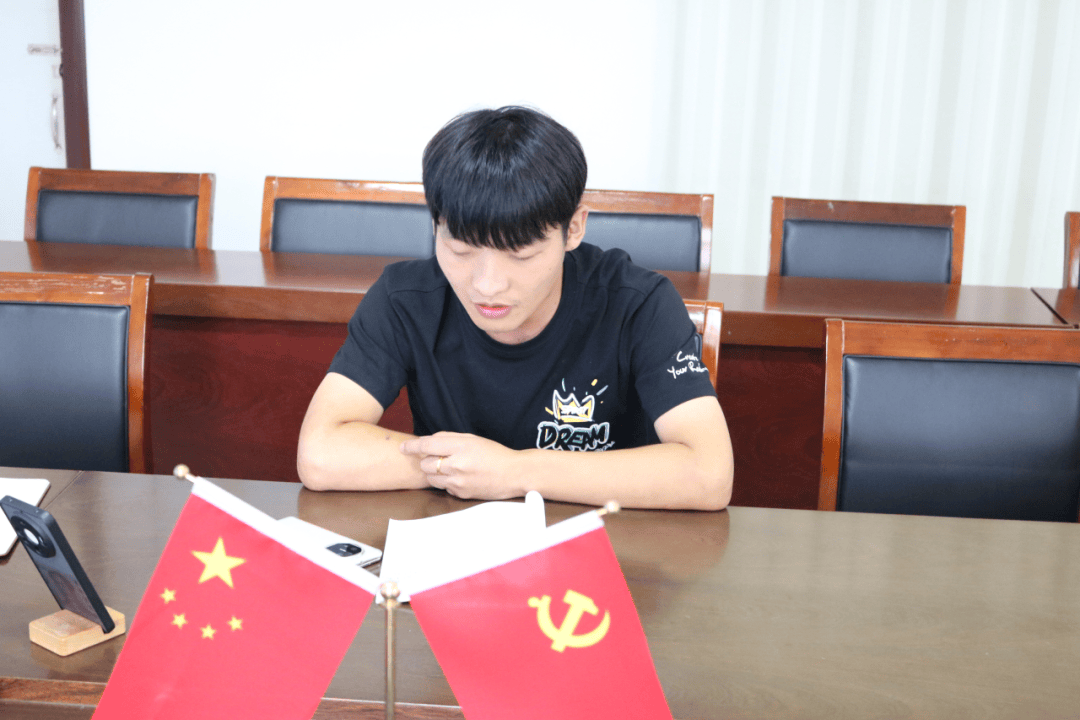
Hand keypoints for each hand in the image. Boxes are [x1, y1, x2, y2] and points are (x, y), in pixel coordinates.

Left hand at [399, 432, 523, 499]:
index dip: (412, 447)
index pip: (427, 446)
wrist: (514, 474)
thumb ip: (449, 438)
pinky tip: (460, 476)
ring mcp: (458, 481)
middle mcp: (457, 464)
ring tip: (450, 467)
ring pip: (431, 478)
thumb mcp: (473, 439)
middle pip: (425, 464)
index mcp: (460, 446)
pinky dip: (446, 481)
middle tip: (439, 458)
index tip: (403, 448)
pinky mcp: (461, 493)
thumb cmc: (494, 453)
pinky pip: (443, 487)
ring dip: (434, 472)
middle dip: (427, 460)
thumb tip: (429, 440)